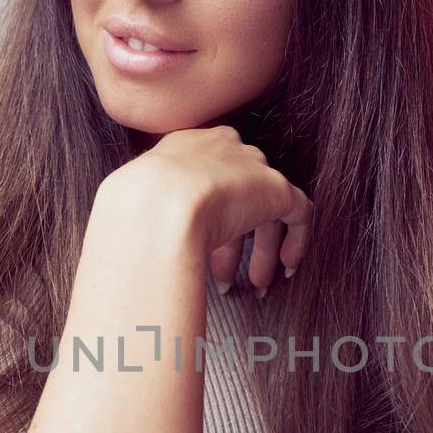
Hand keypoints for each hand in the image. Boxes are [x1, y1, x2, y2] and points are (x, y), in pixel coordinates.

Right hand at [108, 125, 312, 294]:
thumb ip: (149, 215)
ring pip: (266, 207)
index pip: (206, 181)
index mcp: (186, 146)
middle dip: (232, 241)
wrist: (156, 205)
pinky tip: (287, 268)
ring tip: (256, 285)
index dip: (207, 221)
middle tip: (224, 276)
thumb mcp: (133, 205)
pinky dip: (297, 241)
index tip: (203, 252)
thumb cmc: (135, 211)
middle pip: (236, 194)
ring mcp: (251, 167)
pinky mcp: (276, 189)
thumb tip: (140, 248)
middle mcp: (221, 149)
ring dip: (262, 250)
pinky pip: (299, 212)